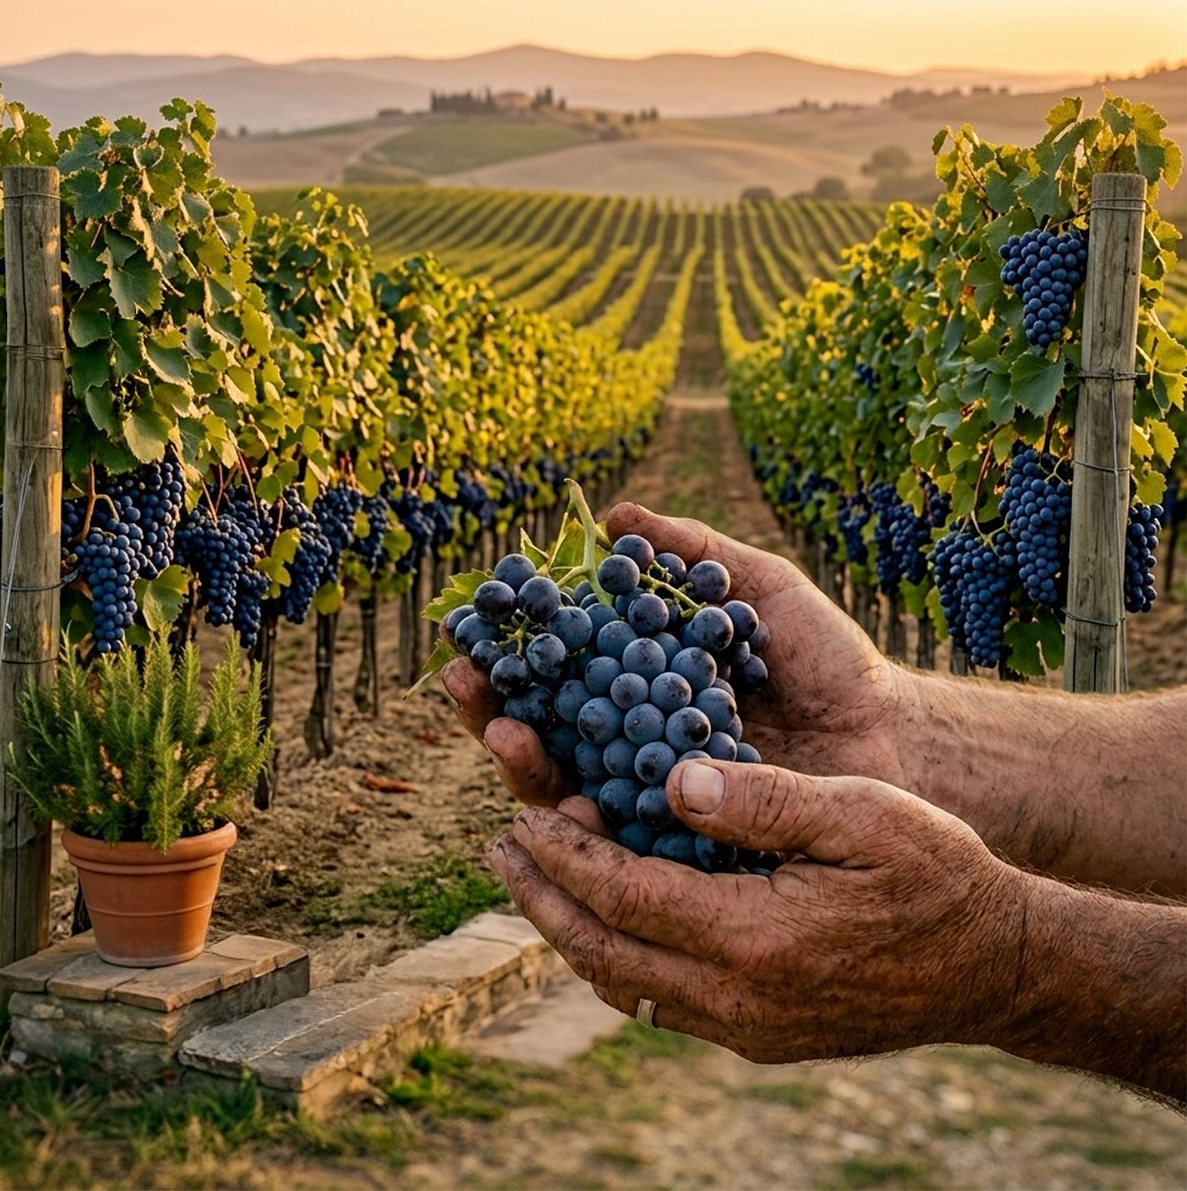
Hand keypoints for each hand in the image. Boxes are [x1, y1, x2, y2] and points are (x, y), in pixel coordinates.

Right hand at [442, 502, 914, 805]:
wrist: (889, 732)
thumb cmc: (824, 657)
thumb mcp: (759, 587)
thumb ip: (692, 553)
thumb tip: (611, 514)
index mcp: (636, 682)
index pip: (554, 670)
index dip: (510, 653)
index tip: (471, 630)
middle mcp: (630, 740)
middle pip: (541, 730)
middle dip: (494, 710)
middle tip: (468, 686)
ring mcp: (652, 795)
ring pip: (566, 787)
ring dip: (525, 764)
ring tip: (508, 735)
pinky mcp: (681, 843)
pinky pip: (623, 841)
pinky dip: (590, 827)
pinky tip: (571, 807)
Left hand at [488, 756, 1026, 1062]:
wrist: (995, 966)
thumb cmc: (935, 875)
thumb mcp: (860, 815)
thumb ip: (762, 800)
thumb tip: (672, 779)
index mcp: (757, 938)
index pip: (627, 896)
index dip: (566, 854)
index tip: (522, 815)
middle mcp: (742, 1000)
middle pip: (607, 955)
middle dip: (543, 901)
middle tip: (499, 852)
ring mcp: (751, 1029)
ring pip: (629, 988)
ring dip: (573, 934)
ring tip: (533, 884)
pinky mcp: (763, 1036)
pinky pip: (666, 1002)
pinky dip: (620, 959)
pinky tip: (607, 922)